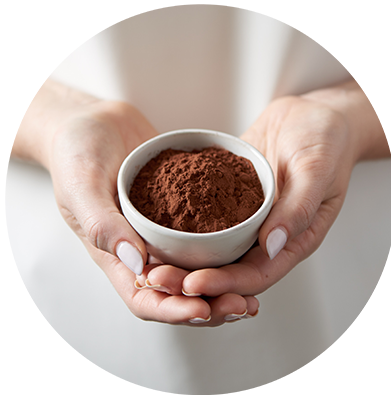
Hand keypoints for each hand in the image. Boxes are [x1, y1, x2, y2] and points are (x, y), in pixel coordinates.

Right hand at [35, 95, 257, 326]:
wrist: (95, 122)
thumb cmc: (76, 152)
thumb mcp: (82, 186)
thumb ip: (102, 224)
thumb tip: (137, 264)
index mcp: (116, 254)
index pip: (145, 298)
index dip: (174, 311)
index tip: (204, 310)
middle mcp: (144, 249)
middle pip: (178, 292)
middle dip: (210, 304)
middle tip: (242, 304)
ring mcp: (164, 231)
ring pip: (196, 269)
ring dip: (224, 283)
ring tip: (253, 289)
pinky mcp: (181, 209)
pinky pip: (205, 234)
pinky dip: (226, 247)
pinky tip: (252, 247)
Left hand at [138, 92, 361, 309]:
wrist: (310, 116)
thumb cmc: (325, 140)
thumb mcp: (317, 170)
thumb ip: (298, 209)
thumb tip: (271, 246)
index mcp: (292, 240)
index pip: (256, 275)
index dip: (224, 285)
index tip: (192, 284)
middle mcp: (265, 236)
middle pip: (228, 270)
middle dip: (193, 279)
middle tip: (157, 278)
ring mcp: (246, 220)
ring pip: (213, 250)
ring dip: (183, 260)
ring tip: (149, 261)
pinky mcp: (230, 201)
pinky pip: (206, 219)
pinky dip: (183, 228)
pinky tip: (156, 226)